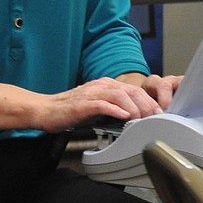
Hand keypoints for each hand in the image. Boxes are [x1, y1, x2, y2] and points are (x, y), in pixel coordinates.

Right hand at [0, 73, 180, 133]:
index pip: (133, 88)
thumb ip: (114, 108)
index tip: (160, 111)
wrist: (42, 111)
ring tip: (144, 116)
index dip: (149, 98)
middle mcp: (100, 86)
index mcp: (105, 86)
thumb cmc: (67, 111)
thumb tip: (136, 116)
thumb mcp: (96, 107)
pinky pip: (101, 104)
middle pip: (130, 89)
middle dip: (146, 102)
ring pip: (119, 94)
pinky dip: (115, 109)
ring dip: (134, 105)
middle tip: (157, 116)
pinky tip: (125, 116)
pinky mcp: (80, 103)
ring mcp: (90, 93)